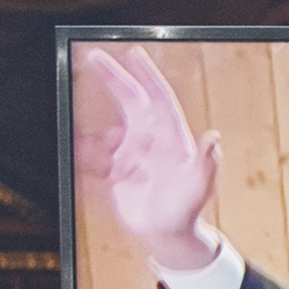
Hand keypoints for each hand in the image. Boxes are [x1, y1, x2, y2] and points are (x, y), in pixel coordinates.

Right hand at [78, 46, 223, 271]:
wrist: (169, 234)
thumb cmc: (188, 209)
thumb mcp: (200, 186)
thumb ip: (206, 162)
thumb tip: (213, 138)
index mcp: (171, 137)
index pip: (157, 98)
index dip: (146, 75)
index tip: (133, 54)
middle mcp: (150, 140)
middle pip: (129, 101)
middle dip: (112, 79)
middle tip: (93, 58)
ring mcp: (132, 154)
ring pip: (107, 129)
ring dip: (92, 127)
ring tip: (78, 127)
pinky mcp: (117, 172)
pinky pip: (95, 156)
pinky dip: (84, 152)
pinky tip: (75, 149)